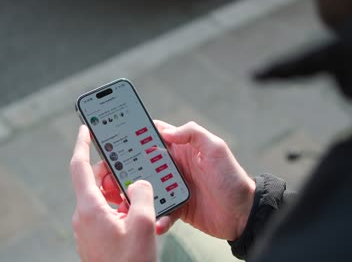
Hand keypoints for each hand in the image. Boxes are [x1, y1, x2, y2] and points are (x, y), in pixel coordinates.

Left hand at [70, 125, 155, 261]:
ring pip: (102, 197)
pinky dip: (119, 205)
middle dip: (113, 171)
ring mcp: (88, 227)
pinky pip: (105, 211)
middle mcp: (84, 215)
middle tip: (133, 169)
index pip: (79, 166)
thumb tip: (140, 184)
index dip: (82, 144)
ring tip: (140, 195)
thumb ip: (143, 195)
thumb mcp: (143, 225)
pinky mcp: (94, 236)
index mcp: (89, 208)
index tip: (86, 128)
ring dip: (120, 191)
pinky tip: (135, 213)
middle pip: (95, 181)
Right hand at [97, 121, 254, 240]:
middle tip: (108, 174)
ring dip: (133, 193)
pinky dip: (155, 215)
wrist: (243, 213)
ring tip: (121, 199)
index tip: (115, 138)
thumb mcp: (216, 148)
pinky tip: (155, 220)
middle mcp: (174, 166)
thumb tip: (167, 132)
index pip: (153, 136)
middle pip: (142, 163)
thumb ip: (193, 133)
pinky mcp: (176, 207)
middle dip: (124, 168)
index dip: (133, 135)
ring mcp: (174, 187)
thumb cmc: (232, 178)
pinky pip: (160, 210)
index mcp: (182, 149)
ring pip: (146, 187)